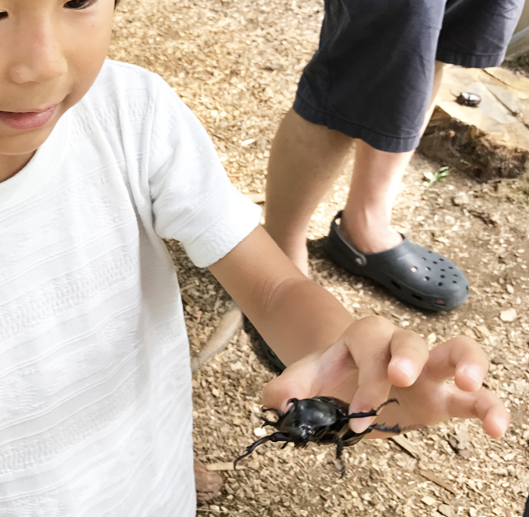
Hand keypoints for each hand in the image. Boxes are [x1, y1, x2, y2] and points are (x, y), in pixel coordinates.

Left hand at [261, 315, 509, 437]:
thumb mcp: (306, 380)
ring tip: (468, 386)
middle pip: (411, 339)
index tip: (356, 415)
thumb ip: (286, 388)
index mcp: (363, 338)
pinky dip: (489, 406)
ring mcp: (428, 368)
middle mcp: (400, 346)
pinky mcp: (446, 396)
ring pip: (459, 350)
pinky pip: (476, 396)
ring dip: (467, 364)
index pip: (368, 344)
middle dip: (407, 357)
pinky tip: (496, 429)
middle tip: (401, 379)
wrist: (348, 382)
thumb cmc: (331, 378)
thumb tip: (272, 402)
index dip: (365, 376)